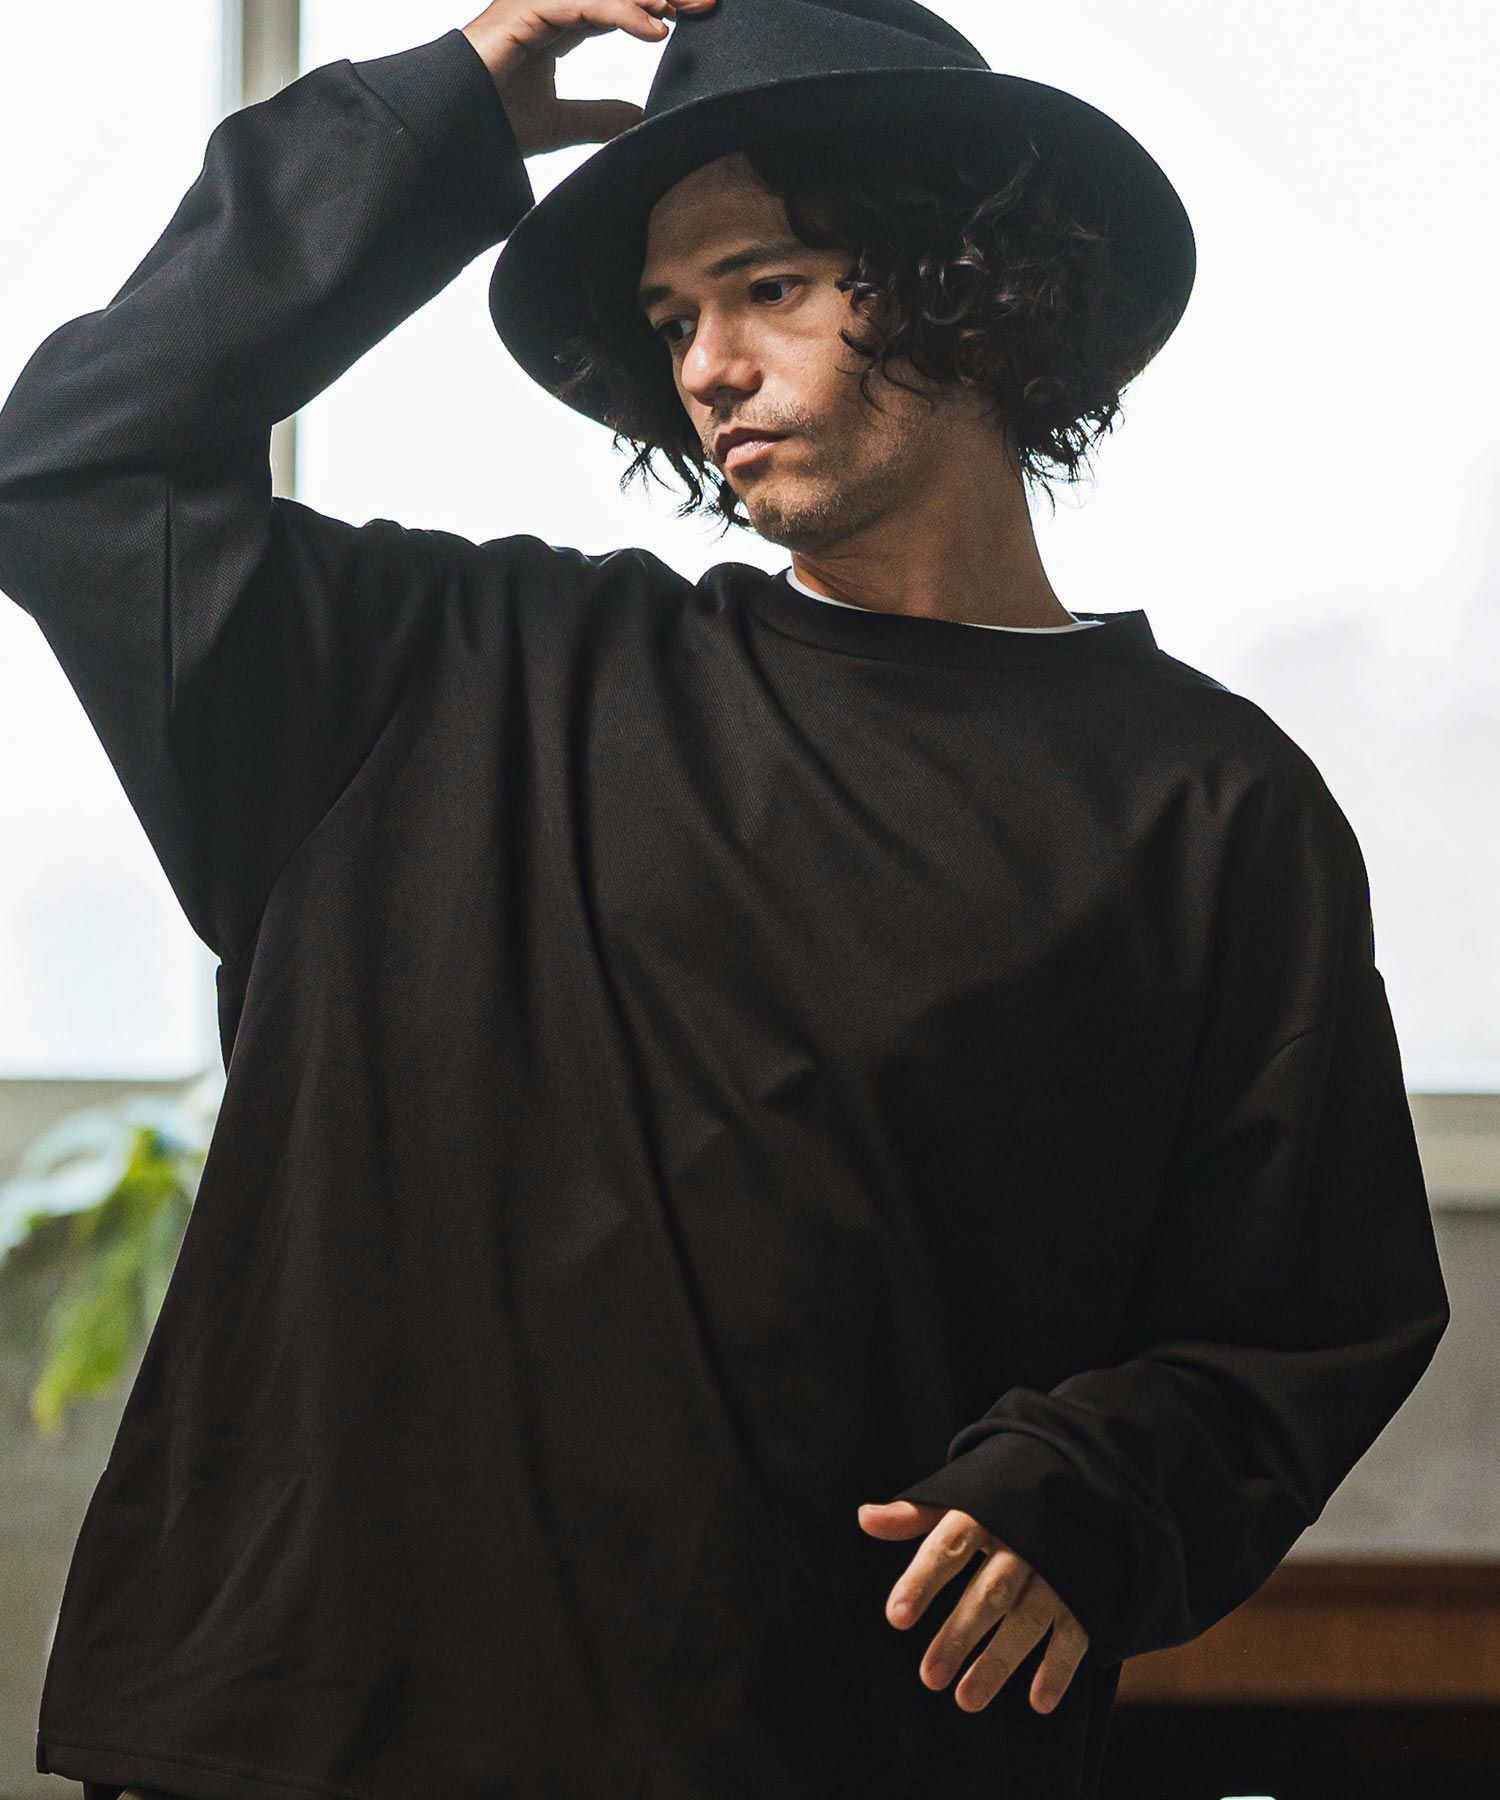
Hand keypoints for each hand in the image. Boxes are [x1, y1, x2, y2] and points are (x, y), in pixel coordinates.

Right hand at [460, 0, 717, 157]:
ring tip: (685, 10)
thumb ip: (600, 117)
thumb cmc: (491, 123)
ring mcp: (535, 1)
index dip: (658, 2)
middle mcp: (550, 2)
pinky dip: (623, 13)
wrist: (450, 132)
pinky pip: (584, 4)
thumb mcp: (561, 123)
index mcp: (558, 20)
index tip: (700, 14)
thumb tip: (641, 120)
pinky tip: (655, 29)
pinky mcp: (525, 10)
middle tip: (708, 3)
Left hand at [857, 1499, 1089, 1714]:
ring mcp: (1058, 1569)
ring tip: (965, 1700)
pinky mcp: (1085, 1593)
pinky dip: (1059, 1667)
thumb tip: (864, 1517)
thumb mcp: (962, 1496)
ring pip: (1028, 1619)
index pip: (949, 1546)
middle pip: (989, 1592)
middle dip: (960, 1635)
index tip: (895, 1617)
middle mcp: (1023, 1542)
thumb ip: (915, 1514)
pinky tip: (1038, 1702)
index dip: (922, 1581)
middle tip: (928, 1678)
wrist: (1078, 1477)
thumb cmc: (1002, 1498)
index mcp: (986, 1513)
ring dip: (999, 1661)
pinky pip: (1075, 1632)